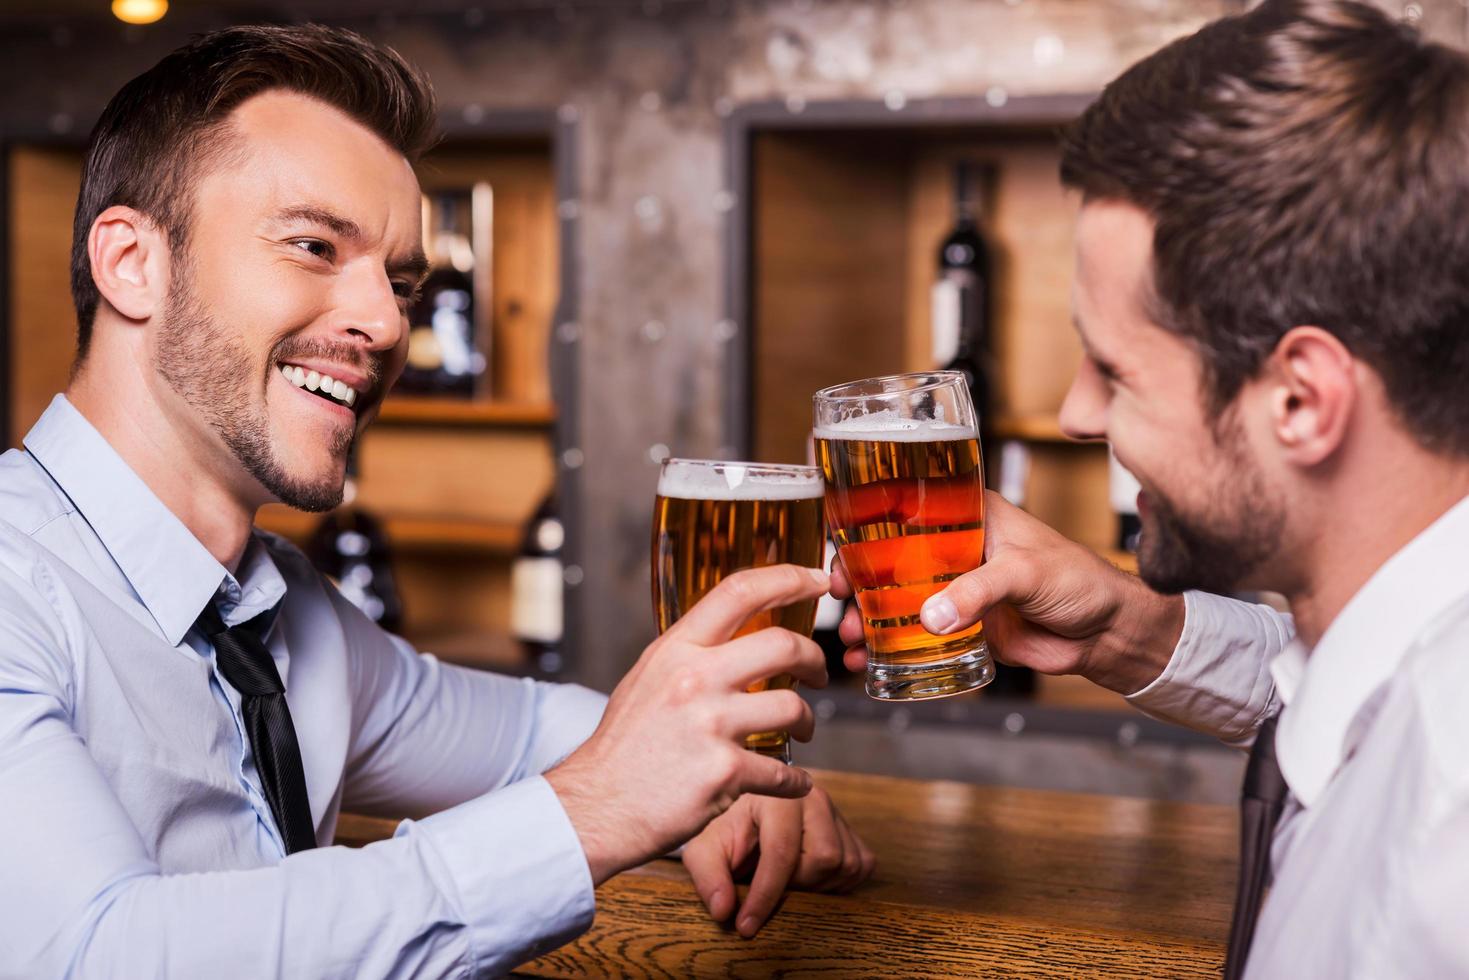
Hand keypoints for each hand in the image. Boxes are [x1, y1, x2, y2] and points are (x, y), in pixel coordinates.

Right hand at [547, 564, 830, 885]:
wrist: (597, 806)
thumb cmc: (624, 746)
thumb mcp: (648, 679)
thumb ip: (690, 654)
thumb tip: (735, 635)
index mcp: (676, 650)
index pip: (738, 592)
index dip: (788, 579)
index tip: (817, 581)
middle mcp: (694, 679)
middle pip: (784, 645)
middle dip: (814, 659)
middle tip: (818, 674)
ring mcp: (711, 725)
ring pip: (793, 707)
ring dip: (807, 721)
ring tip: (800, 732)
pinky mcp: (725, 772)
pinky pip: (784, 771)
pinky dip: (796, 780)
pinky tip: (792, 782)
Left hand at [682, 787, 874, 936]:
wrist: (743, 807)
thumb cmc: (723, 826)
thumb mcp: (703, 847)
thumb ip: (709, 876)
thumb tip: (724, 911)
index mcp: (775, 795)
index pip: (781, 852)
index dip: (765, 896)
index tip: (746, 926)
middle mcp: (812, 796)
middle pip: (824, 858)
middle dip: (796, 885)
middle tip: (769, 887)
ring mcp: (835, 810)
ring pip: (845, 864)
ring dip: (817, 885)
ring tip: (788, 881)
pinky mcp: (849, 827)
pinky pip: (861, 865)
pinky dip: (839, 882)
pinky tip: (811, 879)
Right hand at [831, 491, 1184, 694]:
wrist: (1106, 634)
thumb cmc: (1078, 581)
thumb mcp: (1024, 573)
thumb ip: (978, 592)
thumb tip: (931, 617)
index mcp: (968, 513)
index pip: (907, 506)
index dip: (868, 523)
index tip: (841, 545)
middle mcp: (955, 545)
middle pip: (891, 555)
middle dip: (857, 577)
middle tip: (838, 597)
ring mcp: (954, 586)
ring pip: (897, 596)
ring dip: (868, 615)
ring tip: (849, 636)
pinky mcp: (961, 624)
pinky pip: (915, 634)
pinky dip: (889, 647)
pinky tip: (866, 662)